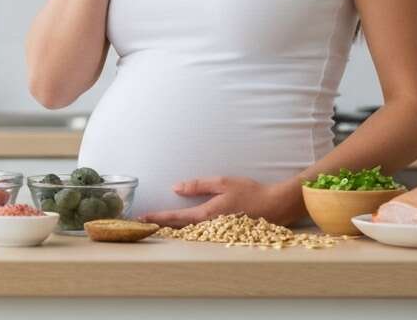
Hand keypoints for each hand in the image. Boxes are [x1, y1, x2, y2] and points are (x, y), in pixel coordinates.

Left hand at [138, 176, 302, 227]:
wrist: (275, 206)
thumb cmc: (250, 192)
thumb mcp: (223, 183)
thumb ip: (198, 186)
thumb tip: (175, 187)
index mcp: (207, 214)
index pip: (176, 217)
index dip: (157, 217)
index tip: (142, 218)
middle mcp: (209, 226)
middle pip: (179, 228)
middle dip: (160, 225)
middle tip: (141, 224)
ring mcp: (216, 232)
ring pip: (188, 232)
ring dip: (171, 229)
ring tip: (155, 226)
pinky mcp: (223, 233)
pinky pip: (199, 233)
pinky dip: (186, 230)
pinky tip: (180, 228)